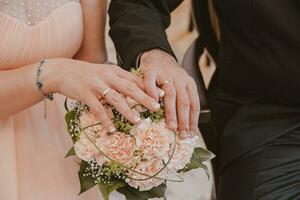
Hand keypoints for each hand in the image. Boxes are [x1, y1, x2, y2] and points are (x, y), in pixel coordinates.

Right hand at [43, 58, 159, 132]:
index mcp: (115, 71)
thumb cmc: (88, 74)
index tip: (163, 94)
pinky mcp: (85, 94)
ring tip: (137, 121)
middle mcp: (108, 77)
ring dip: (127, 111)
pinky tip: (111, 129)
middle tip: (156, 108)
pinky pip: (97, 108)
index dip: (149, 87)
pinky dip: (105, 119)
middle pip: (129, 88)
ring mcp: (96, 85)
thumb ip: (119, 79)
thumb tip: (137, 89)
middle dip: (144, 98)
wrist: (63, 71)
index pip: (135, 79)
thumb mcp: (105, 72)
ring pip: (115, 99)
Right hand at [139, 49, 199, 137]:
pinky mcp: (151, 71)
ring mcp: (165, 75)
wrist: (157, 56)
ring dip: (171, 112)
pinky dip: (152, 94)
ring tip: (171, 126)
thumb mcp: (181, 85)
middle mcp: (179, 79)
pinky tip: (153, 105)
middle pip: (184, 101)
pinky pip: (151, 83)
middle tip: (182, 134)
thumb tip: (187, 126)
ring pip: (170, 95)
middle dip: (184, 120)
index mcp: (188, 83)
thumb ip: (184, 100)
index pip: (194, 104)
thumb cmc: (169, 77)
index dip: (193, 120)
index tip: (190, 133)